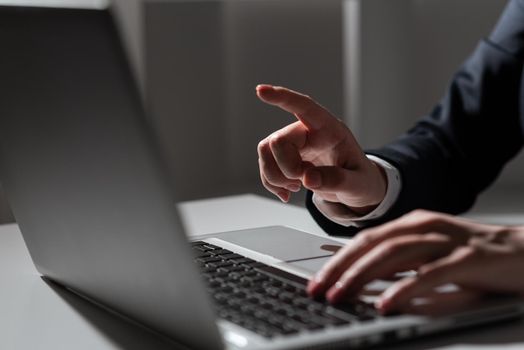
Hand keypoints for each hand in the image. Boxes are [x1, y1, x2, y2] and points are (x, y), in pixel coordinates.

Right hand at [256, 84, 385, 214]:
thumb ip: (337, 180)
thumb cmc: (361, 180)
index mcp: (330, 130)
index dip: (283, 98)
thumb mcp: (359, 184)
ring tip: (297, 187)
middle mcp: (308, 131)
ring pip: (266, 151)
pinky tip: (288, 192)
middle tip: (303, 183)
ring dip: (275, 176)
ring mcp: (294, 143)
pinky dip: (272, 183)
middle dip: (286, 168)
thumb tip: (308, 178)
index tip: (261, 91)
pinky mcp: (284, 157)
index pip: (304, 107)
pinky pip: (265, 166)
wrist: (355, 189)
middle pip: (278, 140)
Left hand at [307, 209, 523, 313]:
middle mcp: (424, 226)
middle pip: (373, 244)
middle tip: (319, 290)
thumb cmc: (473, 257)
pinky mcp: (469, 258)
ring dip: (363, 276)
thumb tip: (365, 280)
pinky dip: (404, 288)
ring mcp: (447, 240)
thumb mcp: (429, 256)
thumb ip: (400, 264)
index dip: (338, 260)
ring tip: (341, 296)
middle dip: (341, 268)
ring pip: (395, 254)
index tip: (316, 281)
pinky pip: (431, 274)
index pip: (365, 240)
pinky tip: (385, 303)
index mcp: (412, 224)